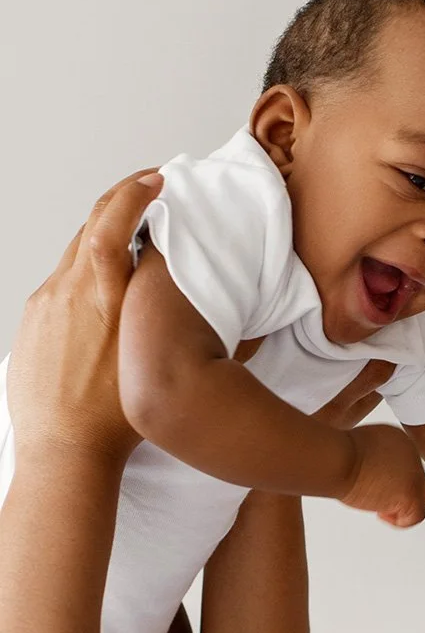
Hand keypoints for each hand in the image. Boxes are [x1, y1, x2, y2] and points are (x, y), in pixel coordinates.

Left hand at [6, 171, 163, 468]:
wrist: (63, 452)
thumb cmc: (114, 420)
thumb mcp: (151, 360)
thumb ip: (160, 316)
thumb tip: (184, 290)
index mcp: (102, 298)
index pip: (111, 223)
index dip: (133, 193)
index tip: (155, 181)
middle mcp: (68, 292)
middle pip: (90, 226)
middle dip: (121, 203)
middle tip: (148, 192)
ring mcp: (45, 305)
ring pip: (74, 255)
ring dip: (102, 241)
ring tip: (130, 246)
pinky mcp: (33, 322)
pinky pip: (59, 285)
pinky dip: (82, 275)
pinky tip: (100, 298)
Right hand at [339, 423, 424, 527]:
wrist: (338, 460)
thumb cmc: (338, 455)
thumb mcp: (361, 448)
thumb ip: (375, 458)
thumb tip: (372, 473)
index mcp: (401, 440)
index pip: (408, 466)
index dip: (394, 481)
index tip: (378, 487)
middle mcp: (413, 455)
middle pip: (417, 481)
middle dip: (400, 494)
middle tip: (380, 500)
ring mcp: (414, 475)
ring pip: (421, 498)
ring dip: (401, 507)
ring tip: (379, 507)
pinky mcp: (410, 495)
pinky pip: (416, 516)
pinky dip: (400, 520)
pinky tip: (381, 513)